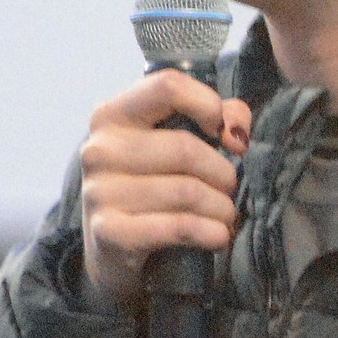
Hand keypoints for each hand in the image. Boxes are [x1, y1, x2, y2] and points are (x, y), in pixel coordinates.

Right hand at [80, 68, 251, 304]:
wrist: (112, 250)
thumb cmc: (150, 187)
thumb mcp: (173, 144)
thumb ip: (213, 119)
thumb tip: (237, 129)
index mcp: (113, 115)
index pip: (168, 86)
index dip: (208, 106)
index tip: (225, 135)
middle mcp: (100, 149)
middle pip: (185, 148)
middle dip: (223, 173)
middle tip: (230, 189)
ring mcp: (100, 192)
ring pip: (187, 191)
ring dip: (221, 208)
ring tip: (225, 215)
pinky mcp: (110, 232)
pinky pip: (178, 227)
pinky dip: (210, 233)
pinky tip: (218, 236)